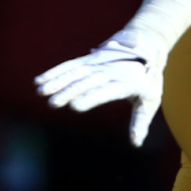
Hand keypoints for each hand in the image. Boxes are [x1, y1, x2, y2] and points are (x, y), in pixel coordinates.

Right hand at [34, 28, 164, 146]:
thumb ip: (140, 121)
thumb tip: (136, 143)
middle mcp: (112, 71)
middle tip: (53, 103)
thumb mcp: (151, 100)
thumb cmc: (149, 80)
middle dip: (70, 91)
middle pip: (88, 81)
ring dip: (58, 80)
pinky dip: (55, 71)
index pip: (107, 90)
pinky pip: (71, 65)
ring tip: (41, 91)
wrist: (149, 47)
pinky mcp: (90, 60)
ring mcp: (100, 63)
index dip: (91, 97)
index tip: (75, 106)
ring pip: (76, 72)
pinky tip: (39, 81)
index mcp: (128, 83)